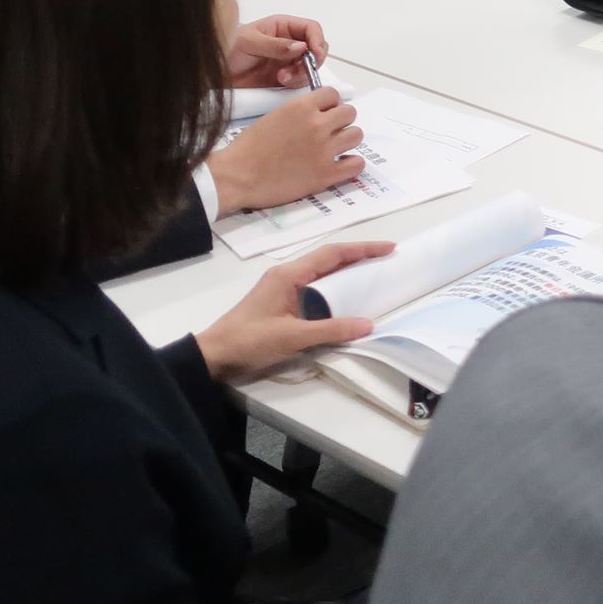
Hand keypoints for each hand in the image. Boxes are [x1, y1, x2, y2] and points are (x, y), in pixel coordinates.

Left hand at [195, 240, 393, 381]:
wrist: (213, 356)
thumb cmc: (249, 341)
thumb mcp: (292, 337)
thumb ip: (331, 330)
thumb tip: (368, 324)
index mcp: (289, 275)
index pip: (333, 254)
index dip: (363, 249)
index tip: (389, 248)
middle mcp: (286, 275)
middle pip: (329, 258)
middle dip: (359, 256)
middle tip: (386, 259)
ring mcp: (282, 288)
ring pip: (321, 272)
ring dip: (347, 270)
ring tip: (372, 275)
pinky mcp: (280, 302)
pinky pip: (314, 287)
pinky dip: (334, 287)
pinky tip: (345, 298)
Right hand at [206, 88, 364, 212]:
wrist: (236, 177)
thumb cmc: (247, 149)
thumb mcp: (273, 117)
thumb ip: (298, 113)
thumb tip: (316, 113)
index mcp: (301, 107)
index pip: (332, 94)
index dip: (329, 104)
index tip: (323, 113)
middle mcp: (317, 125)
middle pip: (349, 113)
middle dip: (340, 121)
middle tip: (328, 132)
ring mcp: (324, 150)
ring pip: (356, 135)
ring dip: (346, 140)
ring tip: (333, 148)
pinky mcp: (326, 174)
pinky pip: (357, 164)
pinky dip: (351, 164)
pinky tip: (340, 165)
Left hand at [225, 15, 328, 87]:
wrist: (213, 76)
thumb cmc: (227, 51)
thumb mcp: (249, 42)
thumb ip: (275, 44)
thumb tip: (301, 47)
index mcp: (282, 27)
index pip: (311, 29)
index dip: (317, 40)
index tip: (316, 54)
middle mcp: (290, 43)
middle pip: (316, 48)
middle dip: (312, 60)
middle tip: (300, 69)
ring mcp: (288, 61)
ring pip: (311, 66)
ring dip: (301, 74)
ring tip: (282, 78)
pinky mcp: (285, 78)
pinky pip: (301, 81)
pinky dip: (295, 83)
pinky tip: (280, 82)